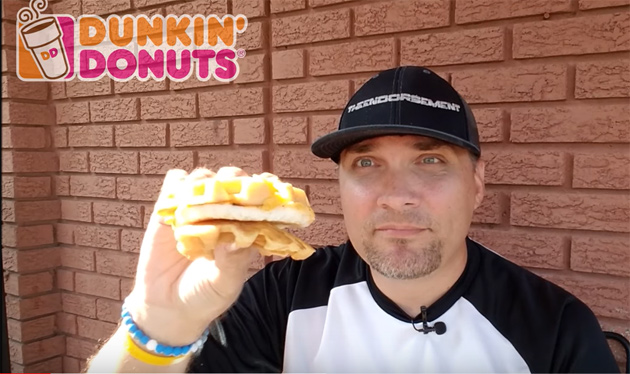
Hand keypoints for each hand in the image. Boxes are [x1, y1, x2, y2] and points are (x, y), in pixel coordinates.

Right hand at [126, 167, 257, 345]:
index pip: (256, 200)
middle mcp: (221, 213)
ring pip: (203, 178)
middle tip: (231, 191)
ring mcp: (195, 209)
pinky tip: (179, 197)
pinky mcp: (167, 210)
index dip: (260, 191)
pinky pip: (173, 184)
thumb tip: (237, 236)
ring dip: (205, 181)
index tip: (262, 191)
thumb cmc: (205, 296)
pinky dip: (177, 183)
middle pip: (230, 181)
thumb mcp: (223, 284)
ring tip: (204, 197)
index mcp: (244, 227)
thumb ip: (232, 261)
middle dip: (233, 180)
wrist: (167, 307)